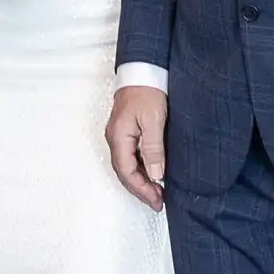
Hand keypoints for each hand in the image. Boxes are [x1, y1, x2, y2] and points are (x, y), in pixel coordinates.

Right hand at [107, 84, 168, 210]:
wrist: (142, 71)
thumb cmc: (146, 91)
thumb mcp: (154, 120)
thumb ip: (154, 149)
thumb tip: (156, 174)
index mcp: (119, 137)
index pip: (127, 172)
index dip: (142, 189)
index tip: (157, 200)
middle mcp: (115, 138)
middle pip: (124, 173)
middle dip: (140, 190)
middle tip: (158, 202)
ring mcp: (119, 135)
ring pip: (127, 166)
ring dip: (141, 181)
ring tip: (157, 192)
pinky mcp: (126, 132)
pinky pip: (130, 157)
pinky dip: (140, 170)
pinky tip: (152, 174)